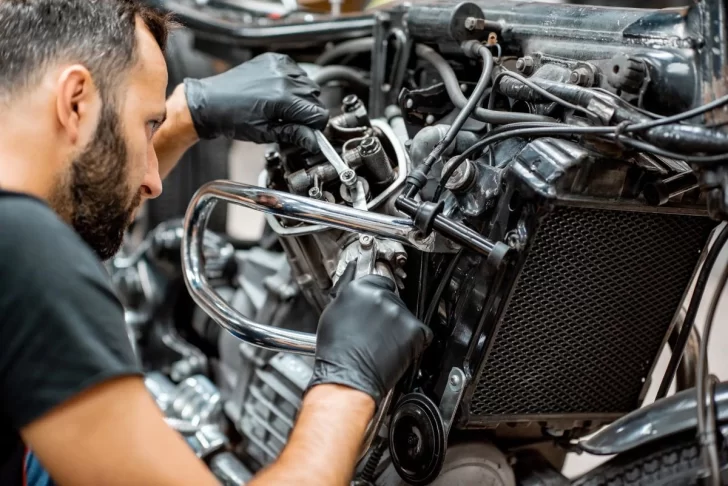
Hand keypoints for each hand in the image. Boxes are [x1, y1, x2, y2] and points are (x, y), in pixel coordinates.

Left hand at [183, 53, 328, 151]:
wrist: (211, 101)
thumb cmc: (231, 118)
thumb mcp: (265, 133)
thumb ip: (294, 134)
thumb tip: (314, 141)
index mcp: (282, 98)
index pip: (318, 114)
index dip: (314, 127)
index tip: (306, 131)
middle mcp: (283, 78)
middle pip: (315, 99)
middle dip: (307, 113)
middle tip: (289, 121)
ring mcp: (279, 66)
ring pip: (308, 84)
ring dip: (301, 98)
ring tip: (281, 106)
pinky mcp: (274, 59)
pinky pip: (297, 71)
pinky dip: (293, 83)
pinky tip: (279, 92)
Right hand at [308, 266, 432, 405]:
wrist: (347, 378)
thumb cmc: (337, 354)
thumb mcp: (333, 315)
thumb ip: (350, 299)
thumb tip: (358, 294)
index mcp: (358, 289)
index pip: (378, 281)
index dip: (378, 296)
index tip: (378, 305)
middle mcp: (379, 296)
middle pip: (393, 298)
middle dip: (388, 313)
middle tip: (376, 332)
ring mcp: (398, 312)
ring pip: (405, 315)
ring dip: (399, 328)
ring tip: (382, 344)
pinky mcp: (414, 328)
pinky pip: (420, 332)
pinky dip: (413, 341)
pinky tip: (395, 349)